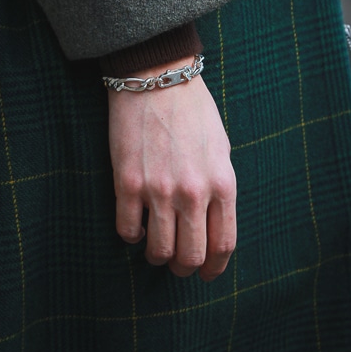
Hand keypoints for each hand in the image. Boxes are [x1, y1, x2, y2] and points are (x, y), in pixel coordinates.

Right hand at [107, 56, 235, 280]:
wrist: (157, 78)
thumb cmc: (193, 109)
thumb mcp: (221, 147)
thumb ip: (220, 186)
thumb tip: (212, 219)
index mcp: (222, 183)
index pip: (223, 244)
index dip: (214, 268)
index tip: (206, 273)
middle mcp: (193, 193)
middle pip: (191, 256)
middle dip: (185, 268)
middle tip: (178, 263)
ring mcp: (158, 190)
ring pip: (159, 251)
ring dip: (157, 256)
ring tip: (154, 246)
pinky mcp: (127, 183)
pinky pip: (127, 230)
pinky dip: (131, 236)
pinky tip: (134, 226)